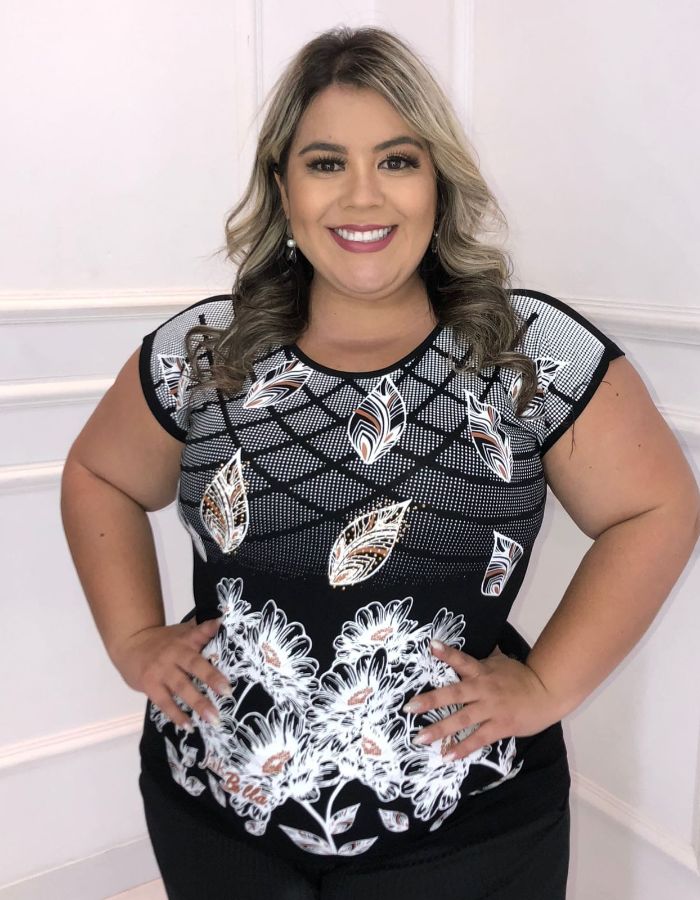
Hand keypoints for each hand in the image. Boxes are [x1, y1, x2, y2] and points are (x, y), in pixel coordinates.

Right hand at [111, 617, 230, 731]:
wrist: (130, 644)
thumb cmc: (164, 641)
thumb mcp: (181, 632)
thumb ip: (201, 631)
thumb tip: (223, 624)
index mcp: (185, 639)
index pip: (198, 632)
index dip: (209, 629)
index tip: (219, 625)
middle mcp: (175, 654)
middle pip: (194, 664)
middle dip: (211, 677)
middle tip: (228, 691)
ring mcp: (162, 671)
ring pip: (182, 687)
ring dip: (198, 703)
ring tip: (213, 718)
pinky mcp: (150, 686)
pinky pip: (165, 702)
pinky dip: (177, 714)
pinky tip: (189, 726)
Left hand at [403, 640, 560, 759]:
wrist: (547, 693)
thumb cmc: (521, 677)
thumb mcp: (501, 662)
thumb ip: (486, 656)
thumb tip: (479, 642)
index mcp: (482, 671)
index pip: (462, 660)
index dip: (447, 653)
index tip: (431, 645)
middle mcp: (483, 689)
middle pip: (454, 693)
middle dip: (431, 700)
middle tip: (409, 707)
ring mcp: (491, 709)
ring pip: (462, 719)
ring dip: (440, 729)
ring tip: (420, 738)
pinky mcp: (500, 726)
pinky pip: (478, 738)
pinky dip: (463, 747)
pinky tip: (447, 755)